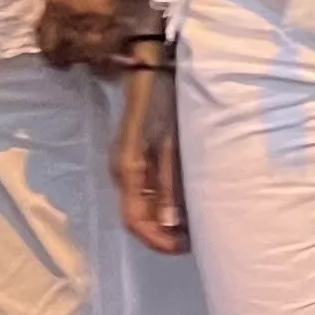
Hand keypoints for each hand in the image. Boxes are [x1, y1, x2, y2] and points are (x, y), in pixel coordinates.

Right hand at [111, 68, 189, 253]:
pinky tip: (183, 198)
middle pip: (136, 215)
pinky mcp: (135, 152)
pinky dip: (162, 200)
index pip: (134, 221)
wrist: (151, 65)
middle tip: (193, 239)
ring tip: (192, 222)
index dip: (157, 240)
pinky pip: (145, 187)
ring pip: (141, 202)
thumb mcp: (170, 144)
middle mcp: (121, 171)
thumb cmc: (163, 102)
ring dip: (163, 217)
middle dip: (162, 232)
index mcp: (126, 170)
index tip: (183, 248)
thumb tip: (170, 225)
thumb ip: (169, 184)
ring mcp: (126, 161)